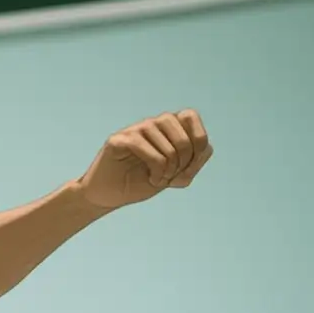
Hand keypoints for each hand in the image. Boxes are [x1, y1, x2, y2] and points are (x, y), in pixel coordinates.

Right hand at [79, 110, 211, 210]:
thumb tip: (204, 150)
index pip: (191, 116)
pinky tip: (150, 179)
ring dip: (168, 168)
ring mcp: (135, 129)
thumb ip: (192, 164)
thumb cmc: (138, 183)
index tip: (187, 166)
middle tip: (171, 176)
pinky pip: (146, 149)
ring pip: (166, 143)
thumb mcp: (172, 177)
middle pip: (183, 133)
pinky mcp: (119, 140)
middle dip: (183, 161)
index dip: (198, 142)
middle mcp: (152, 123)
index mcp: (166, 126)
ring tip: (159, 179)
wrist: (108, 196)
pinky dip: (155, 169)